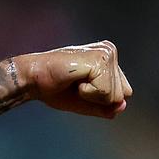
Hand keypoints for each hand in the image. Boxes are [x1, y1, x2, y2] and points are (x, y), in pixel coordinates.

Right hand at [16, 41, 131, 118]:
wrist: (35, 80)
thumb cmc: (58, 89)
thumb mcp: (87, 103)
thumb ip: (107, 107)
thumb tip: (123, 106)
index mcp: (109, 59)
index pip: (123, 94)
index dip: (101, 100)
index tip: (81, 88)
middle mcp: (110, 51)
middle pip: (121, 95)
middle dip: (98, 99)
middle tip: (77, 85)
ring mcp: (106, 53)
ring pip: (115, 96)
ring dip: (92, 96)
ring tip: (76, 82)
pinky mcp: (100, 59)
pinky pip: (106, 93)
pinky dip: (88, 94)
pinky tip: (76, 80)